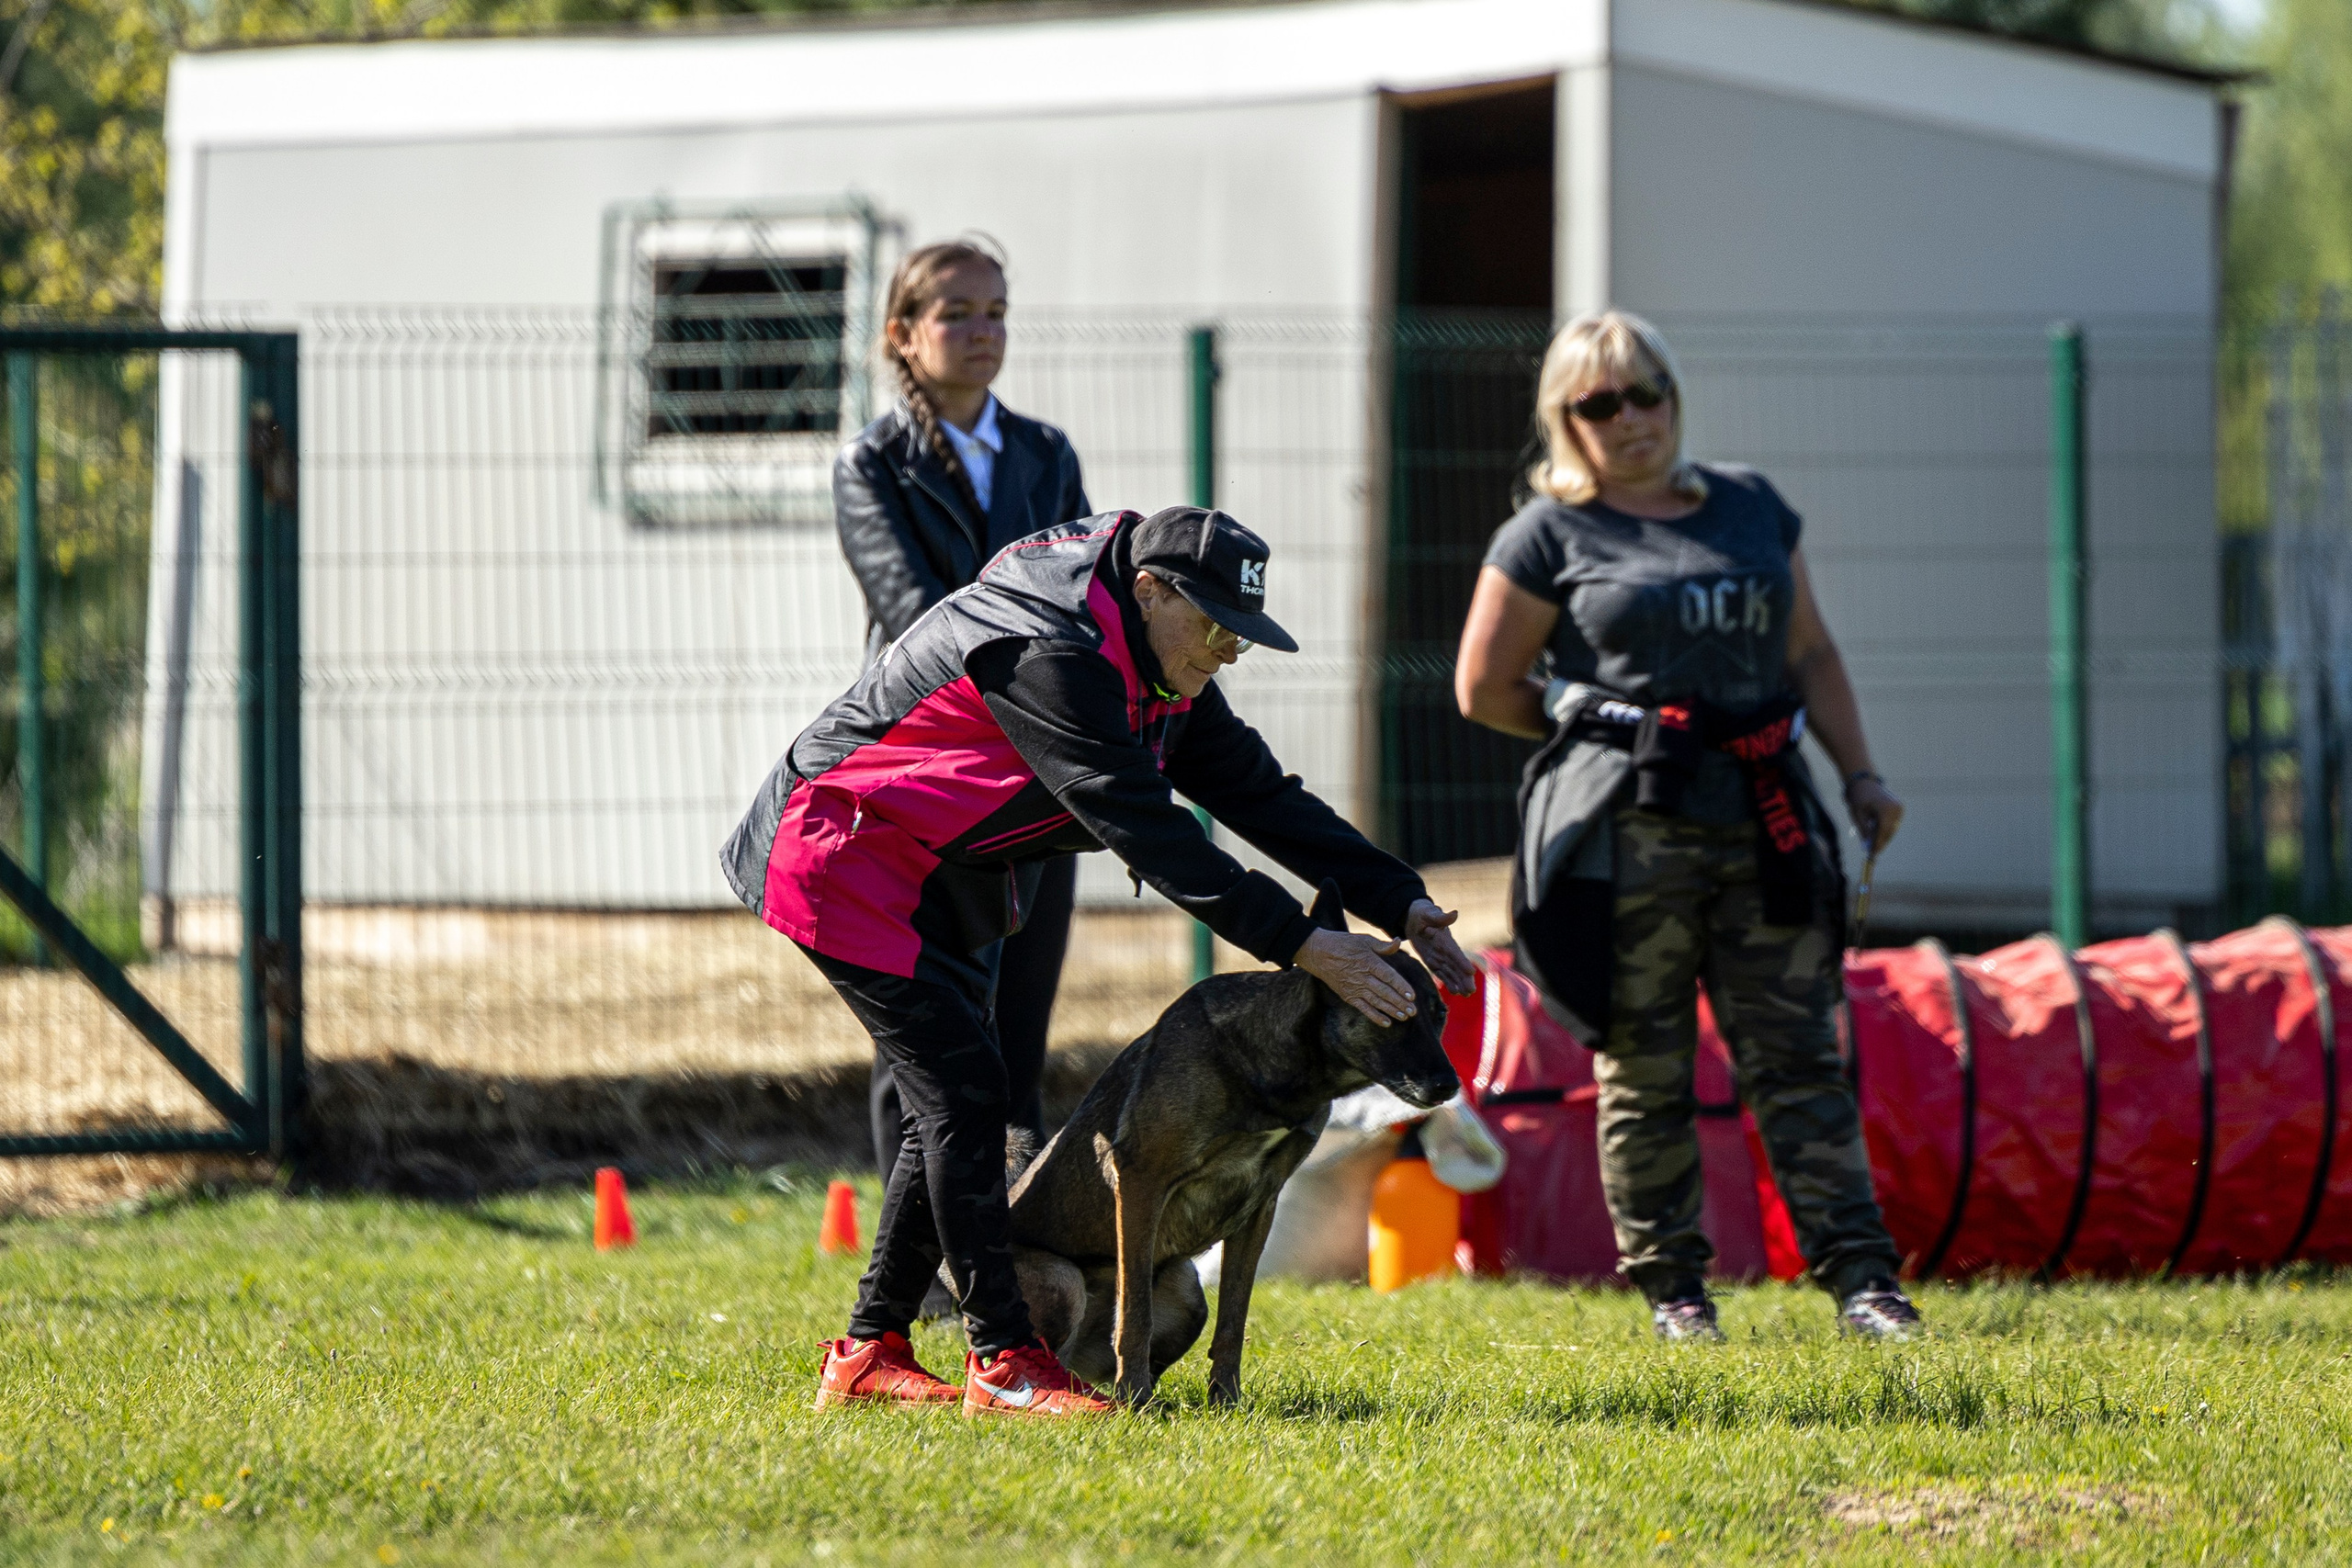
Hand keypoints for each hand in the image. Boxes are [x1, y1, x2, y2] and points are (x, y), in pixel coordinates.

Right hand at [1293, 928, 1417, 1024]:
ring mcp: (1354, 988)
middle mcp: (1363, 977)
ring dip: (1391, 1010)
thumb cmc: (1343, 944)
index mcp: (1369, 962)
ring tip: (1404, 1017)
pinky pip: (1363, 1008)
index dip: (1401, 987)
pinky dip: (1375, 1016)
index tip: (1412, 996)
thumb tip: (1399, 942)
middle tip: (1413, 1011)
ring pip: (1376, 1002)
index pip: (1389, 976)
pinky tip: (1387, 1023)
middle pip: (1385, 992)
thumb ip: (1383, 946)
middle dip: (1400, 1002)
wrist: (1318, 953)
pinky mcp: (1348, 995)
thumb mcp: (1364, 940)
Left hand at [1403, 899, 1477, 995]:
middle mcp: (1445, 950)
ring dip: (1459, 983)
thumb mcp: (1428, 913)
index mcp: (1445, 939)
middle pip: (1456, 966)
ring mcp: (1440, 957)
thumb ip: (1440, 917)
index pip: (1454, 952)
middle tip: (1471, 990)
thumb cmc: (1422, 913)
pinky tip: (1456, 992)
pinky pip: (1442, 973)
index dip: (1462, 962)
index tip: (1470, 972)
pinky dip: (1449, 982)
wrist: (1414, 918)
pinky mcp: (1433, 961)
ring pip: (1451, 972)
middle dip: (1464, 978)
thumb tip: (1455, 913)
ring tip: (1467, 994)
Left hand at [1846, 776, 1904, 852]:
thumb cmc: (1859, 798)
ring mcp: (1899, 808)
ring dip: (1883, 836)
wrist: (1865, 782)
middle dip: (1881, 842)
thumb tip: (1868, 846)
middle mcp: (1896, 809)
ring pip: (1892, 828)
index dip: (1878, 844)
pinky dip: (1885, 829)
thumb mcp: (1858, 816)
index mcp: (1885, 809)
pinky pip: (1892, 823)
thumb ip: (1864, 830)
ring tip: (1874, 845)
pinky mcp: (1900, 808)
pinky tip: (1877, 835)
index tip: (1872, 854)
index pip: (1883, 831)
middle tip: (1873, 853)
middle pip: (1889, 831)